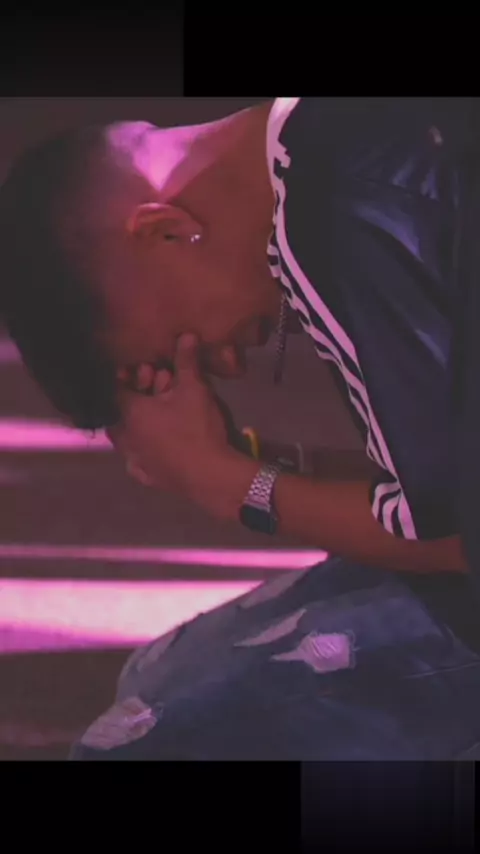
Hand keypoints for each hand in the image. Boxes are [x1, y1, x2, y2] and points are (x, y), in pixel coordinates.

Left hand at [109, 333, 254, 511]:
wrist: (210, 476)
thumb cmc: (197, 427)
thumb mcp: (194, 389)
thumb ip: (186, 361)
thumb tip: (185, 334)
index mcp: (129, 413)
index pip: (117, 388)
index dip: (131, 376)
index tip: (145, 368)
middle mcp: (125, 437)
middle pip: (122, 411)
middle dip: (139, 395)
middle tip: (162, 385)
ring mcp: (134, 460)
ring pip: (129, 436)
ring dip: (142, 421)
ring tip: (162, 412)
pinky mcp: (147, 477)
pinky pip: (138, 460)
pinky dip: (145, 448)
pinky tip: (157, 445)